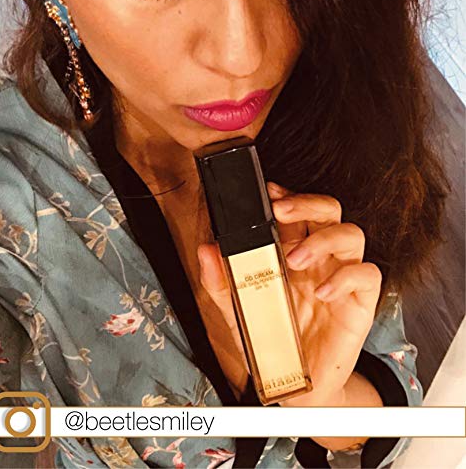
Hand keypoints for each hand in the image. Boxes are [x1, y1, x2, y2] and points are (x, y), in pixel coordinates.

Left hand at [196, 181, 381, 405]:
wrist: (294, 382)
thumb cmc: (270, 339)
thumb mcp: (238, 308)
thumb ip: (221, 279)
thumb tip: (207, 249)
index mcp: (292, 252)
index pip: (298, 211)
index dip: (288, 195)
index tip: (268, 193)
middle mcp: (319, 259)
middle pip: (328, 211)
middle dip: (306, 203)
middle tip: (281, 212)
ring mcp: (341, 278)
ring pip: (351, 234)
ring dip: (323, 239)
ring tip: (295, 259)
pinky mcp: (360, 302)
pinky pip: (367, 275)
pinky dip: (346, 277)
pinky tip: (321, 293)